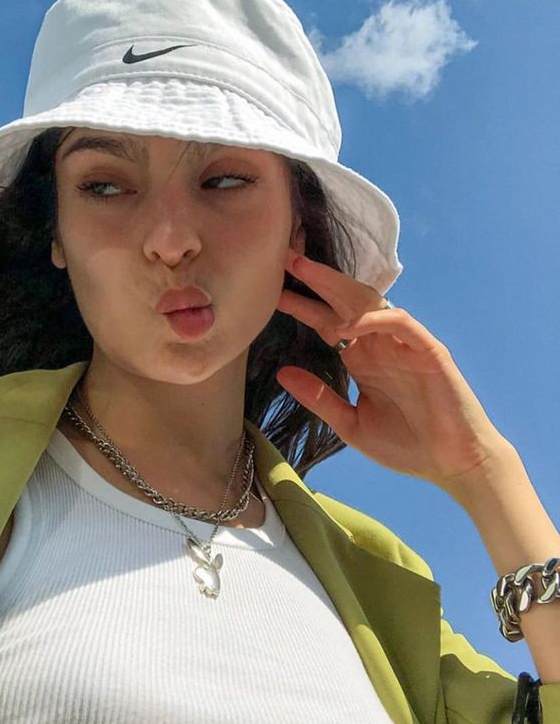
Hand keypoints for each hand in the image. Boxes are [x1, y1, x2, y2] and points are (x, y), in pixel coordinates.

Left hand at [274, 248, 510, 494]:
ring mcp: (403, 344)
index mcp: (362, 359)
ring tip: (305, 270)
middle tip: (284, 258)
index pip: (326, 322)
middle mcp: (379, 344)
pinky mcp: (427, 350)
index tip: (270, 293)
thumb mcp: (350, 424)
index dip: (301, 305)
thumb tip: (281, 372)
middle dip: (315, 279)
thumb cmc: (406, 446)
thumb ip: (319, 397)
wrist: (453, 465)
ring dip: (337, 284)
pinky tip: (344, 326)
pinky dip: (372, 320)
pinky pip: (399, 322)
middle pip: (343, 301)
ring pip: (368, 301)